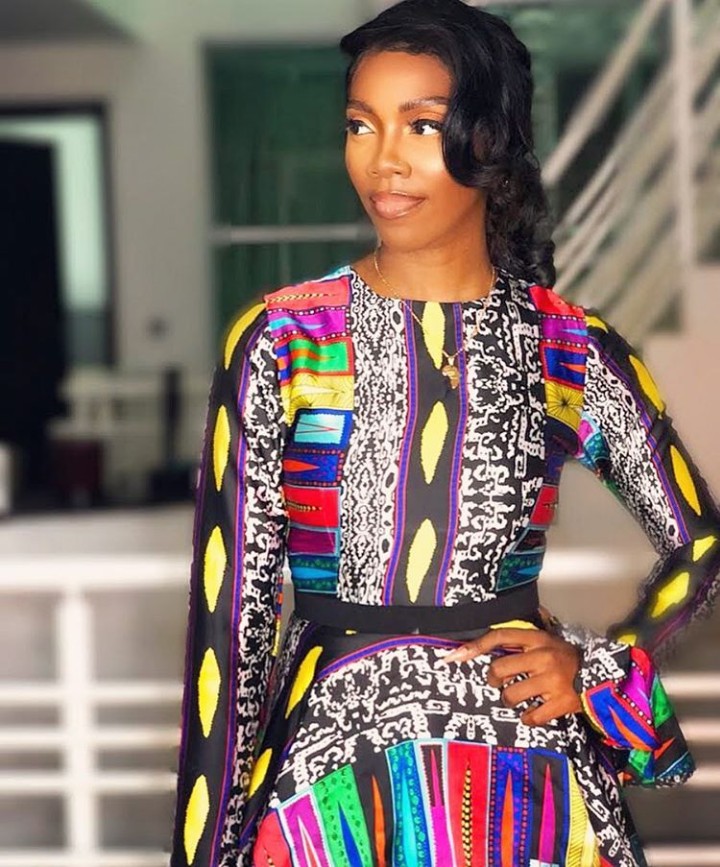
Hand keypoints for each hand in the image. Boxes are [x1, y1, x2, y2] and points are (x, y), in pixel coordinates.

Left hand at [436, 627, 582, 725]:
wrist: (602, 676)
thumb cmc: (567, 657)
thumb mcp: (548, 639)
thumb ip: (523, 638)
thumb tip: (494, 633)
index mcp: (538, 639)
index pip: (500, 636)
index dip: (476, 645)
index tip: (456, 655)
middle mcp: (543, 657)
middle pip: (499, 670)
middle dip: (494, 680)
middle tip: (498, 683)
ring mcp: (551, 681)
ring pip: (511, 695)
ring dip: (509, 700)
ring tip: (517, 698)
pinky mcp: (559, 704)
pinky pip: (530, 716)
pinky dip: (528, 718)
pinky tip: (532, 713)